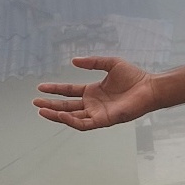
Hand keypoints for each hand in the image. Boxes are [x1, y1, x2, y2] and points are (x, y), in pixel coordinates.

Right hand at [34, 56, 156, 130]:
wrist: (149, 87)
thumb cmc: (134, 77)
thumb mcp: (110, 64)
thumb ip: (93, 62)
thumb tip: (73, 61)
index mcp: (93, 92)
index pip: (69, 92)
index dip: (55, 89)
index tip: (41, 86)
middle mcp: (93, 104)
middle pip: (67, 106)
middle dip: (51, 104)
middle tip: (35, 102)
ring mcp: (97, 113)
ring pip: (72, 117)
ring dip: (57, 115)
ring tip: (42, 110)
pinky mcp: (104, 120)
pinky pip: (84, 124)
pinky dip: (71, 120)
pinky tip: (61, 114)